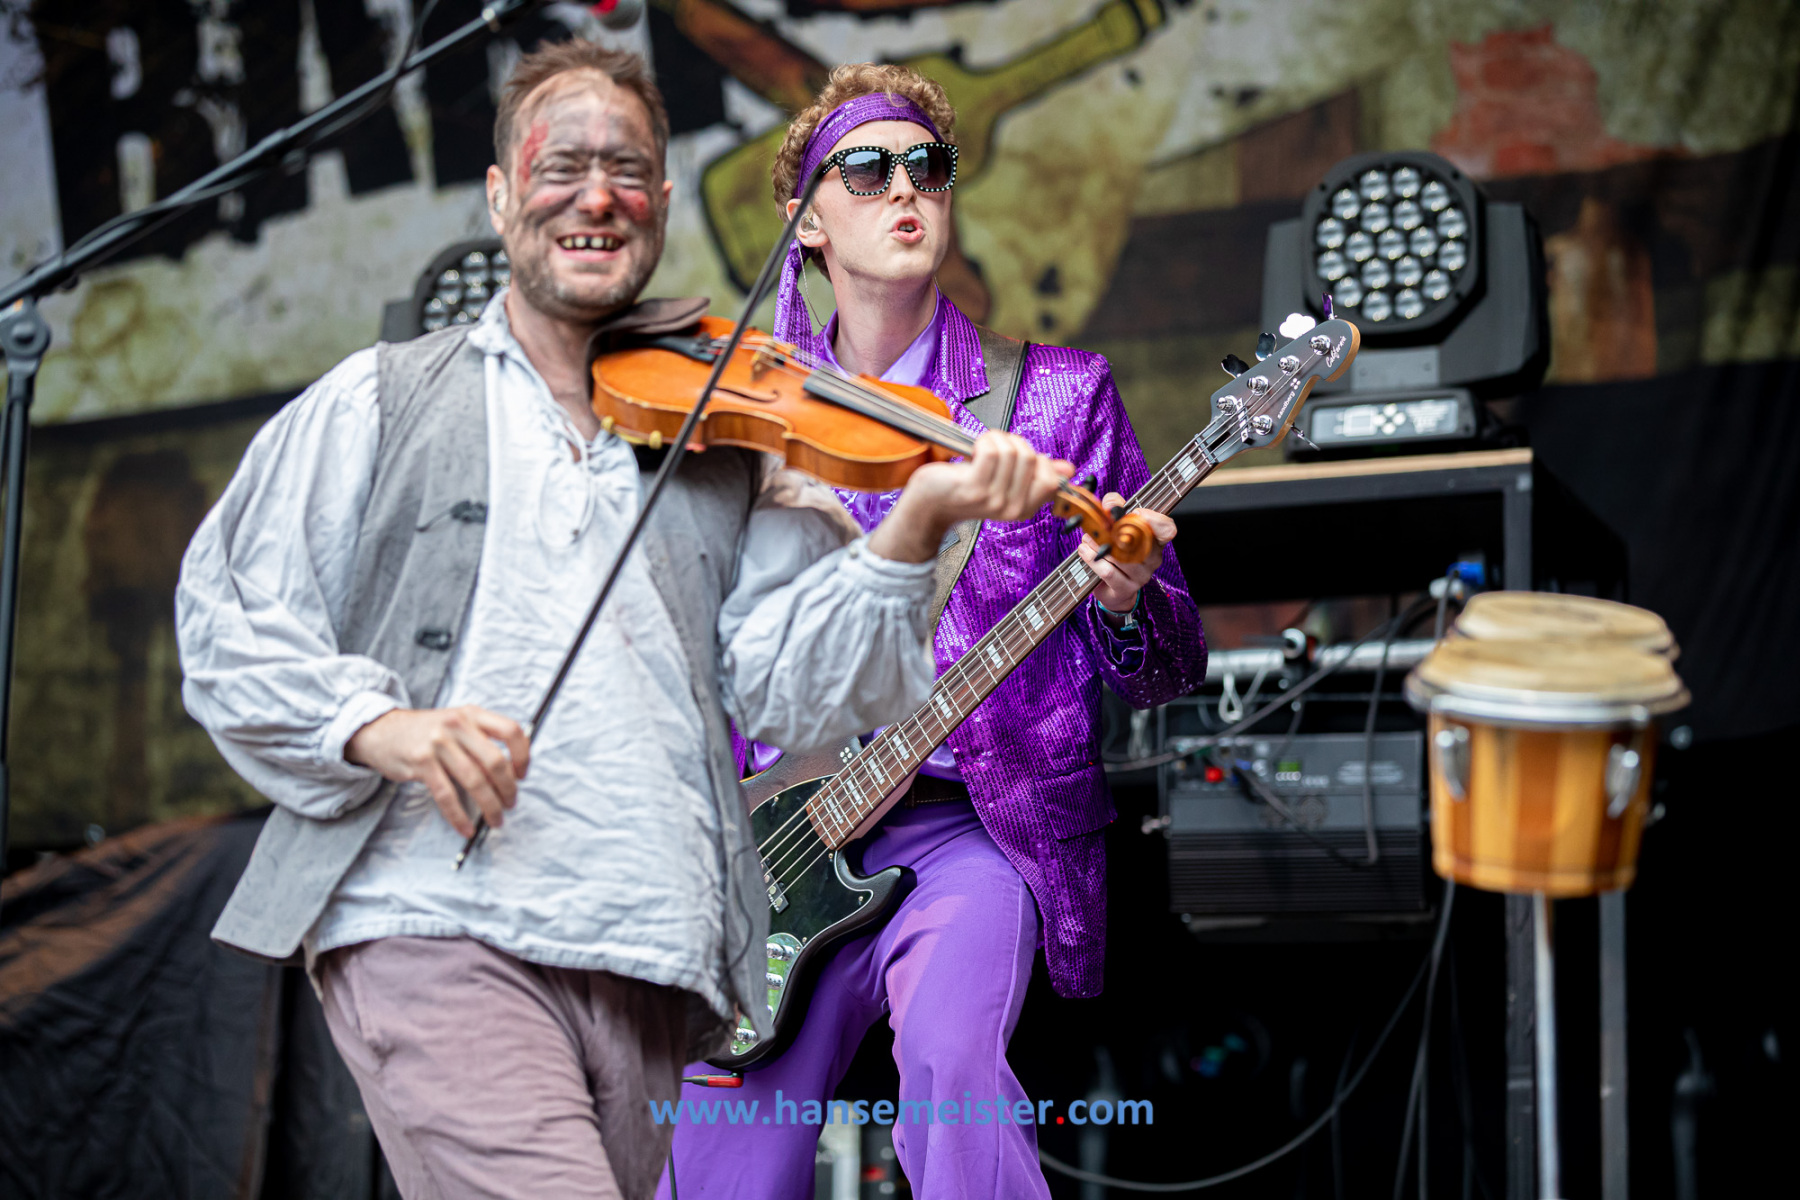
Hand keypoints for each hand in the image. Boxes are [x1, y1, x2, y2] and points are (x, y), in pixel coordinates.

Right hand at [345, 706, 530, 837]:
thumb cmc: (425, 731)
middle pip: (495, 761)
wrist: (381, 730)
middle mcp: (457, 725)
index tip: (522, 775)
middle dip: (508, 788)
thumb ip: (481, 739)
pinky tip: (466, 827)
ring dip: (490, 806)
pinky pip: (447, 796)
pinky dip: (459, 816)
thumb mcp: (456, 722)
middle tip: (511, 803)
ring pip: (475, 781)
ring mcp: (438, 743)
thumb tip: (510, 772)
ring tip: (495, 819)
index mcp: (471, 714)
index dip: (523, 755)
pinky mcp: (421, 763)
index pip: (511, 731)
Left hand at [867, 431, 1072, 562]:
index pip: (1051, 480)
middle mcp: (1011, 508)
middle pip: (1031, 458)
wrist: (931, 502)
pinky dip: (985, 440)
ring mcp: (992, 500)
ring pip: (1011, 452)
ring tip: (983, 447)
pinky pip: (992, 451)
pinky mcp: (974, 488)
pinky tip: (975, 448)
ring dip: (996, 439)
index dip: (1038, 459)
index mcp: (1024, 509)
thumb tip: (1067, 470)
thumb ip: (1037, 474)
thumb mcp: (1007, 482)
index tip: (1018, 456)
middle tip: (995, 448)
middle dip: (1014, 443)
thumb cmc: (966, 487)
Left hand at [1078, 492, 1174, 613]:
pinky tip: (1084, 551)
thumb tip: (1110, 502)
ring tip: (1087, 538)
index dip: (1155, 519)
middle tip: (1097, 525)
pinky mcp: (1125, 588)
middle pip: (1138, 541)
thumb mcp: (1118, 528)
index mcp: (1156, 541)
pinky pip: (1109, 572)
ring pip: (1121, 557)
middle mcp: (1152, 559)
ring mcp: (1141, 576)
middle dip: (1114, 530)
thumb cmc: (1117, 553)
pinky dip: (1093, 559)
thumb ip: (1115, 509)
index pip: (1168, 529)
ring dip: (1099, 544)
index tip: (1136, 512)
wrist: (1112, 589)